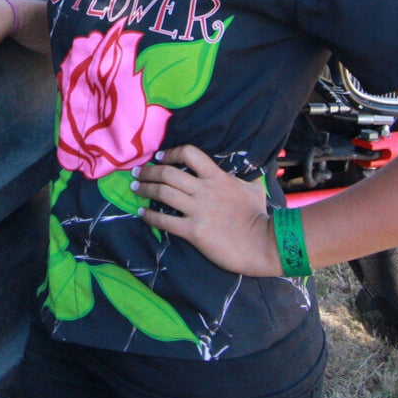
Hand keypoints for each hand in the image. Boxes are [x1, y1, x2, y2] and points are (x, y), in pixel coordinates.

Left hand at [132, 146, 281, 276]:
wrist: (263, 244)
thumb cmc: (259, 216)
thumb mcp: (253, 188)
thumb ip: (244, 178)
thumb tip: (248, 170)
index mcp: (217, 176)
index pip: (189, 153)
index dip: (170, 153)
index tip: (158, 157)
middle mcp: (204, 190)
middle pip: (168, 173)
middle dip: (148, 172)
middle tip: (137, 173)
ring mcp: (198, 210)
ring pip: (162, 193)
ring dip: (144, 189)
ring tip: (134, 189)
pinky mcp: (193, 231)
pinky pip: (164, 220)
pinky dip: (149, 216)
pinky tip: (141, 214)